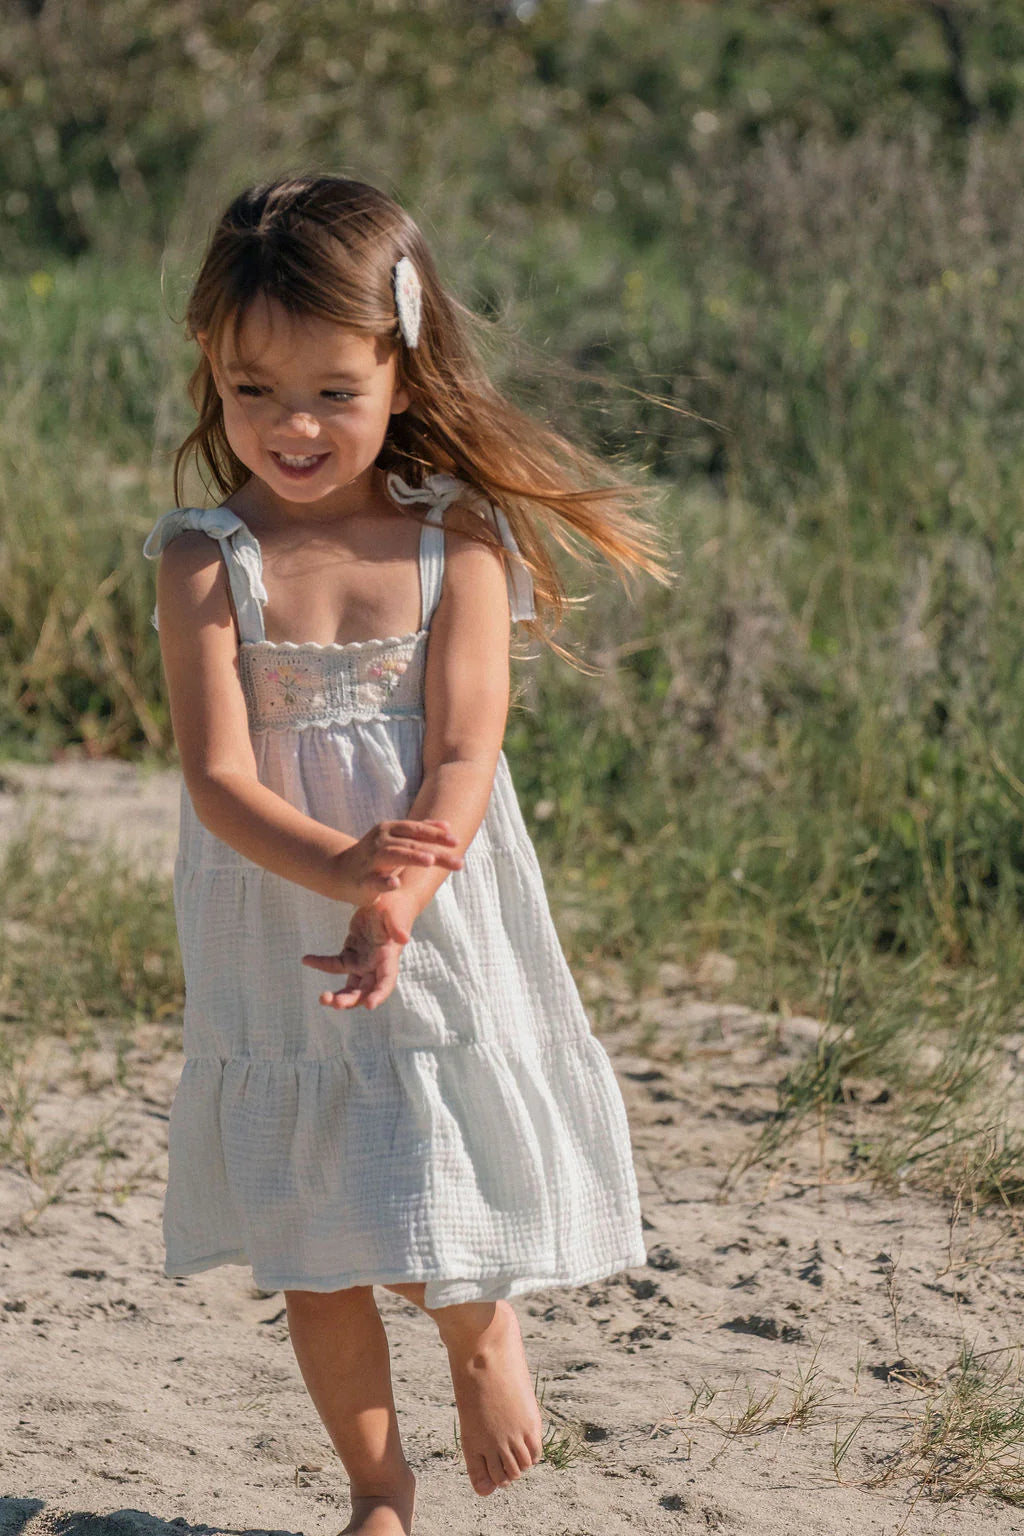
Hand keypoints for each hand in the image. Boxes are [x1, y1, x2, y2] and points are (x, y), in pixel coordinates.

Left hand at [303, 892, 417, 1010]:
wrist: (387, 898)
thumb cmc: (394, 904)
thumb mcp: (395, 912)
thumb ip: (398, 925)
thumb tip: (404, 938)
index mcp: (389, 957)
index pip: (386, 980)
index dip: (379, 994)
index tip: (369, 1005)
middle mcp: (376, 964)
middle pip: (365, 989)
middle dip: (352, 1000)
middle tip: (335, 1003)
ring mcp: (363, 961)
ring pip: (351, 986)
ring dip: (338, 995)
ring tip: (323, 998)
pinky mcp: (351, 953)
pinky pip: (335, 965)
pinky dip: (321, 964)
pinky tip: (307, 959)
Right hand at [333, 818, 461, 910]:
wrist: (339, 872)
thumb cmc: (374, 855)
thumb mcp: (396, 839)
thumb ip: (420, 831)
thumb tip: (448, 826)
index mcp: (390, 830)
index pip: (416, 830)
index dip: (436, 835)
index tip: (456, 843)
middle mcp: (380, 842)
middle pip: (411, 844)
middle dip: (435, 852)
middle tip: (458, 862)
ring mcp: (371, 860)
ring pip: (393, 856)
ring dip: (412, 857)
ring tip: (429, 861)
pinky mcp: (363, 881)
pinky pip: (374, 881)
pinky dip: (385, 882)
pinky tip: (396, 883)